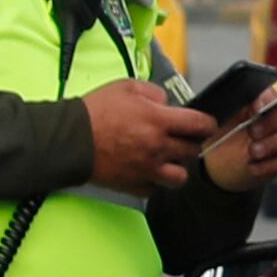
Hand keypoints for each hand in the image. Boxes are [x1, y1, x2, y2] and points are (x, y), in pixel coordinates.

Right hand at [83, 81, 215, 196]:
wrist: (69, 139)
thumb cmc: (94, 112)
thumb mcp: (127, 87)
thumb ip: (155, 93)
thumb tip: (167, 103)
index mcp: (158, 121)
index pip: (202, 125)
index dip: (207, 124)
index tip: (204, 125)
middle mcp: (158, 147)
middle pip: (193, 151)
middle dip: (190, 143)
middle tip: (179, 138)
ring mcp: (147, 170)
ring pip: (180, 177)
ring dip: (176, 167)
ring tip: (165, 158)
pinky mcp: (134, 185)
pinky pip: (155, 189)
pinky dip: (154, 181)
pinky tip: (146, 170)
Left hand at [198, 89, 276, 194]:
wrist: (215, 164)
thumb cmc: (216, 135)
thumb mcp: (214, 118)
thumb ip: (220, 108)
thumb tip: (221, 104)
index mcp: (256, 104)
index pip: (271, 95)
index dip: (267, 100)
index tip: (256, 108)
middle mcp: (271, 120)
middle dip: (271, 123)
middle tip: (252, 132)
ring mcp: (276, 141)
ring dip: (271, 145)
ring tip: (252, 152)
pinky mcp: (276, 162)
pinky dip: (266, 166)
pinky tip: (251, 167)